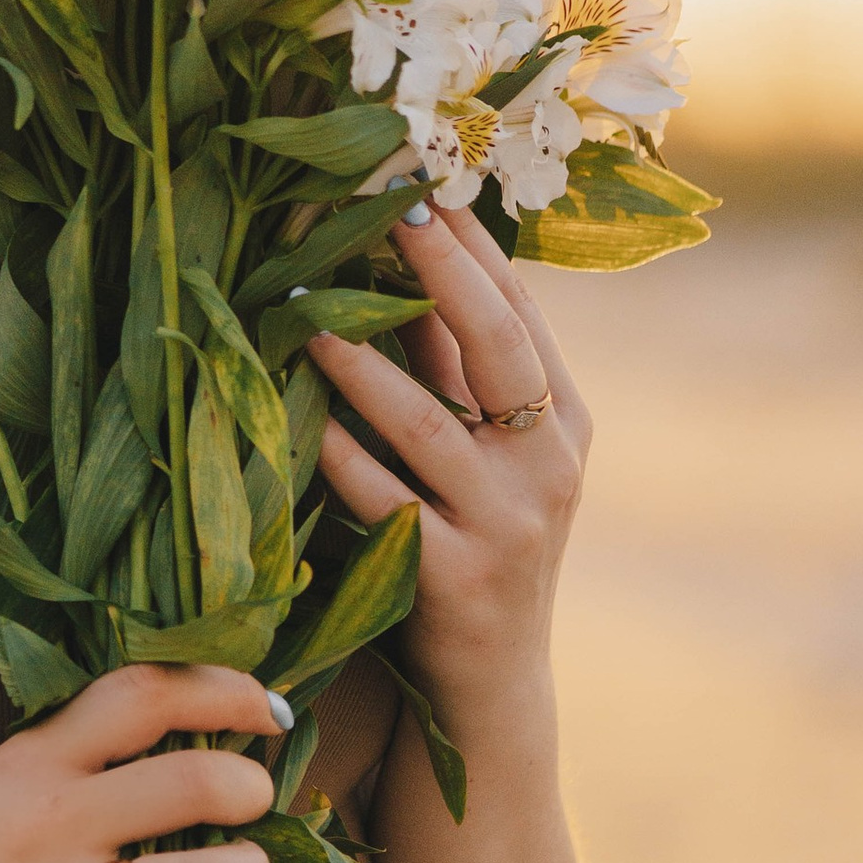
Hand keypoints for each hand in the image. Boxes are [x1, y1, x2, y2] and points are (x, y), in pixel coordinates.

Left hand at [303, 204, 591, 727]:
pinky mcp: (455, 582)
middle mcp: (550, 465)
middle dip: (441, 267)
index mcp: (565, 421)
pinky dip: (339, 455)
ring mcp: (508, 526)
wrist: (491, 690)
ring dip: (363, 362)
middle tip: (385, 204)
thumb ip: (453, 374)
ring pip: (429, 423)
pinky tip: (297, 419)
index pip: (521, 310)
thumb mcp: (487, 457)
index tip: (420, 172)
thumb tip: (397, 256)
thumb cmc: (474, 546)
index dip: (472, 241)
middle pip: (497, 345)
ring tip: (303, 311)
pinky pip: (385, 502)